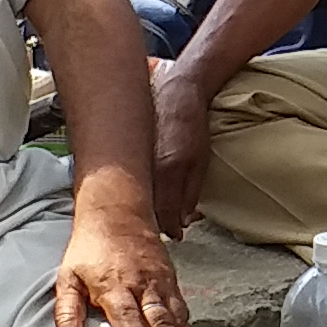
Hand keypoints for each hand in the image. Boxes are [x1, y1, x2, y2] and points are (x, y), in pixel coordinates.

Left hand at [52, 186, 194, 326]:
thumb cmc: (89, 248)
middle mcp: (142, 285)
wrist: (116, 211)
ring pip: (177, 318)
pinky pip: (182, 309)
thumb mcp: (68, 277)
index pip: (129, 318)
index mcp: (114, 286)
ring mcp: (160, 282)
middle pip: (160, 321)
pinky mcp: (171, 280)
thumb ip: (66, 313)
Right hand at [145, 59, 211, 232]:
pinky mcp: (126, 154)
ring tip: (152, 213)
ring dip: (142, 208)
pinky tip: (140, 193)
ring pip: (134, 197)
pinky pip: (128, 181)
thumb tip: (183, 221)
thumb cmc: (192, 124)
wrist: (176, 91)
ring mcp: (134, 160)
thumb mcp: (201, 161)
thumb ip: (190, 194)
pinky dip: (135, 192)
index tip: (176, 235)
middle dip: (153, 223)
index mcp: (169, 170)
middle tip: (164, 229)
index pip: (163, 214)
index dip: (169, 229)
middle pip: (144, 209)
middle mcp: (147, 167)